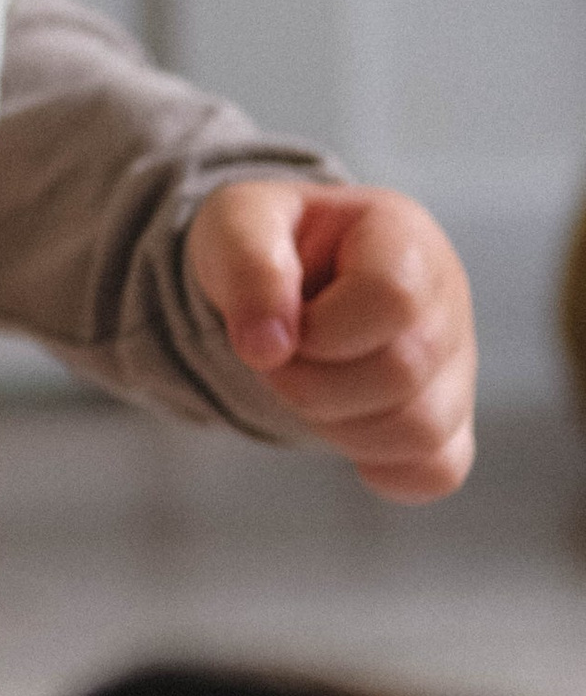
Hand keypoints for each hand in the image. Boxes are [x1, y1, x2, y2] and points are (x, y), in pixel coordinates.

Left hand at [186, 180, 474, 499]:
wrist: (283, 278)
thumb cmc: (269, 247)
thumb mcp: (238, 225)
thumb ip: (249, 267)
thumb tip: (268, 348)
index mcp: (404, 237)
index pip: (393, 298)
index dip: (322, 330)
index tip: (282, 323)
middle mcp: (446, 299)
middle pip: (403, 372)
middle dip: (313, 382)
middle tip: (282, 359)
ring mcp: (457, 364)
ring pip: (423, 430)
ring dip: (339, 426)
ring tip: (310, 385)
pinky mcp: (450, 419)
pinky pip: (437, 470)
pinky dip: (380, 466)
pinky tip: (344, 427)